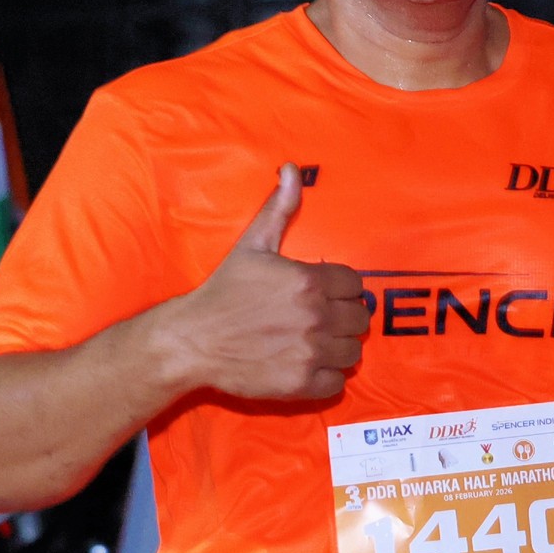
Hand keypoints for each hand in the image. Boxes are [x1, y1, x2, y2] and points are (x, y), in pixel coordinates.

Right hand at [155, 165, 367, 400]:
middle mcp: (316, 316)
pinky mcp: (301, 383)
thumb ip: (279, 209)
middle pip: (360, 320)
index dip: (340, 290)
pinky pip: (337, 383)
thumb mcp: (252, 245)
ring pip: (352, 352)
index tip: (322, 295)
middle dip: (343, 319)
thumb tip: (291, 169)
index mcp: (309, 281)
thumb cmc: (223, 291)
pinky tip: (305, 365)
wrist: (193, 340)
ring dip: (338, 348)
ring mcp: (310, 352)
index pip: (355, 285)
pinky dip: (326, 378)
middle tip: (319, 321)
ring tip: (314, 344)